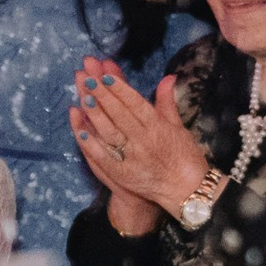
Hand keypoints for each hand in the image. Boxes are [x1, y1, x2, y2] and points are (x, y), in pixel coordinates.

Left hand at [69, 55, 210, 218]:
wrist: (185, 190)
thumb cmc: (184, 156)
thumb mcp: (177, 126)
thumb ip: (167, 101)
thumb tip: (168, 77)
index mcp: (158, 127)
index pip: (136, 104)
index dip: (120, 89)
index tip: (106, 75)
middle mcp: (144, 140)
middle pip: (120, 114)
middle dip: (103, 95)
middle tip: (88, 77)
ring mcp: (132, 157)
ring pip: (110, 132)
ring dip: (95, 115)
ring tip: (83, 97)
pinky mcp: (122, 174)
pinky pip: (103, 157)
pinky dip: (91, 144)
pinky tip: (79, 130)